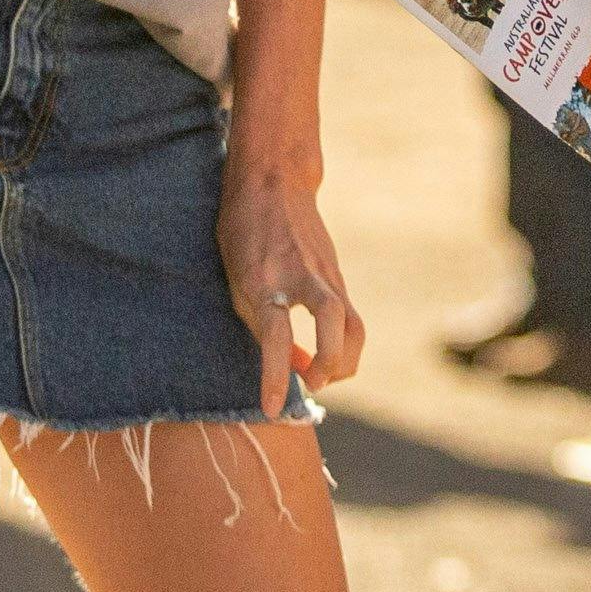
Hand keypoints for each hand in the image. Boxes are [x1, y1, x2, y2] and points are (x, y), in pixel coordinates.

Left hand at [218, 162, 364, 418]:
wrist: (273, 182)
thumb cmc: (243, 232)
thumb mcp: (237, 278)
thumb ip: (261, 325)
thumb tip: (293, 365)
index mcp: (264, 277)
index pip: (273, 334)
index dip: (274, 375)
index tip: (272, 409)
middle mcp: (300, 275)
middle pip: (331, 320)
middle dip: (330, 363)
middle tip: (312, 383)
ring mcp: (326, 274)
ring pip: (354, 325)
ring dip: (345, 361)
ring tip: (324, 377)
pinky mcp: (338, 276)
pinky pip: (350, 318)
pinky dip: (343, 345)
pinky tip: (326, 355)